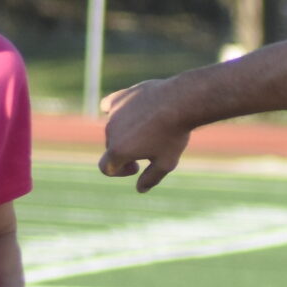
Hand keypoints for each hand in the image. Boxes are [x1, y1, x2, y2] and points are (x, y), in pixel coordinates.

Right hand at [98, 76, 188, 192]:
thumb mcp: (166, 162)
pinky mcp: (119, 97)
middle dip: (126, 151)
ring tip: (151, 128)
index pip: (105, 168)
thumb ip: (151, 178)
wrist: (181, 101)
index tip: (137, 166)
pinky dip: (118, 113)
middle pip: (112, 147)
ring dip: (126, 132)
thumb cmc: (174, 135)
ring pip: (114, 127)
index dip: (119, 172)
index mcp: (118, 150)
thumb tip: (140, 189)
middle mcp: (110, 131)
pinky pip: (110, 107)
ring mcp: (113, 113)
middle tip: (151, 147)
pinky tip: (130, 113)